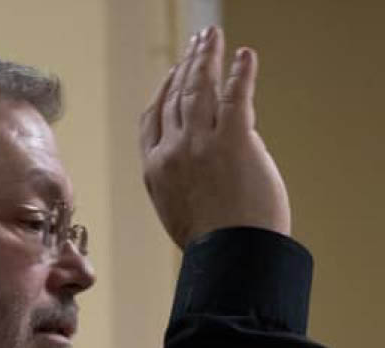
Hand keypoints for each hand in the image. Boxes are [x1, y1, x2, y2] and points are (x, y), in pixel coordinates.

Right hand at [140, 26, 290, 248]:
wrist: (230, 259)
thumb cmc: (213, 248)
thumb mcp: (180, 216)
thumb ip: (184, 184)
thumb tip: (207, 166)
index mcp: (155, 172)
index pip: (153, 120)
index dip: (163, 91)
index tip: (172, 74)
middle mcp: (171, 152)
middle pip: (174, 96)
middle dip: (186, 65)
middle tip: (197, 43)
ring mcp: (199, 144)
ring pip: (199, 89)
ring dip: (207, 58)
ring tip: (213, 36)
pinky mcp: (232, 140)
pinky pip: (235, 95)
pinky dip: (241, 72)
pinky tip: (245, 55)